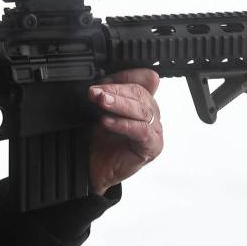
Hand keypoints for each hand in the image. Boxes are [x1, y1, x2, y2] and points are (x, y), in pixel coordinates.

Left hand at [88, 69, 163, 195]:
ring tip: (101, 101)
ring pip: (141, 110)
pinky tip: (107, 122)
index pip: (140, 81)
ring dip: (119, 103)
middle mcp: (151, 115)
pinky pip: (141, 130)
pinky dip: (123, 124)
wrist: (92, 168)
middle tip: (96, 92)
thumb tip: (112, 78)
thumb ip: (110, 92)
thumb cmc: (99, 141)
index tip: (101, 81)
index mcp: (143, 103)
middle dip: (116, 90)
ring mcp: (154, 130)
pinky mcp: (152, 146)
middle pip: (140, 94)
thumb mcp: (102, 110)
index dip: (122, 78)